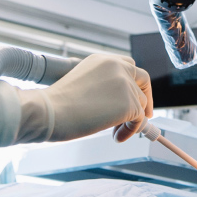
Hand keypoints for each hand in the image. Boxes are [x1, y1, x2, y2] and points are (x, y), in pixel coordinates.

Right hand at [29, 54, 152, 142]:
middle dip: (146, 97)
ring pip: (140, 104)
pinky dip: (130, 131)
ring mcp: (125, 84)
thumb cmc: (57, 104)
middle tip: (145, 115)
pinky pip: (139, 120)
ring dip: (131, 120)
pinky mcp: (130, 103)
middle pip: (143, 79)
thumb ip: (103, 86)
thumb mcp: (83, 85)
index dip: (135, 83)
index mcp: (103, 60)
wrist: (50, 111)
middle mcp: (117, 66)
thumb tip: (121, 103)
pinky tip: (116, 136)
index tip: (136, 96)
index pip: (128, 66)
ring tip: (113, 132)